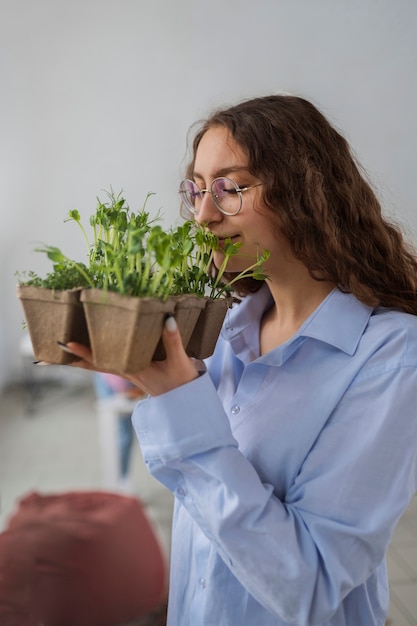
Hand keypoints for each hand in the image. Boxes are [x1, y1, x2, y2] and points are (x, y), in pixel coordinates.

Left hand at [60, 315, 199, 396]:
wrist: (188, 404)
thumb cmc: (183, 384)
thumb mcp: (180, 362)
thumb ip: (173, 340)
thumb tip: (166, 318)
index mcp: (133, 369)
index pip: (102, 360)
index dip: (84, 352)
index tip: (66, 343)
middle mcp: (126, 371)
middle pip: (93, 365)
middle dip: (71, 359)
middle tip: (47, 354)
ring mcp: (128, 372)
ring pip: (100, 364)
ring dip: (81, 358)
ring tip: (63, 349)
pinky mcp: (134, 371)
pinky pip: (110, 362)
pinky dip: (97, 357)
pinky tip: (95, 349)